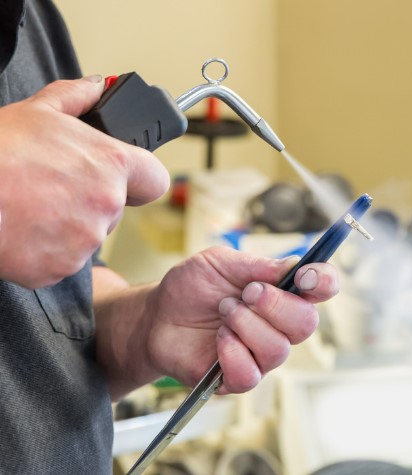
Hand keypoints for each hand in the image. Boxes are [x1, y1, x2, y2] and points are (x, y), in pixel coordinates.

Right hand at [0, 76, 169, 287]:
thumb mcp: (37, 110)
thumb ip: (77, 97)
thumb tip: (97, 87)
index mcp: (112, 165)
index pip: (155, 179)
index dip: (141, 178)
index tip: (129, 179)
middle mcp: (108, 204)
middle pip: (115, 207)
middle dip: (92, 199)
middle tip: (56, 187)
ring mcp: (87, 239)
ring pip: (89, 234)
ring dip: (69, 224)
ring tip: (34, 205)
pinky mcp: (63, 267)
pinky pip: (64, 258)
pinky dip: (48, 248)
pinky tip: (25, 228)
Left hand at [142, 246, 338, 393]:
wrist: (156, 317)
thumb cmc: (191, 287)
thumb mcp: (220, 262)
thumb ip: (257, 264)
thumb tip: (293, 265)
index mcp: (281, 291)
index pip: (321, 288)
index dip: (323, 282)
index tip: (305, 277)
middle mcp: (278, 324)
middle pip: (306, 323)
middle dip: (275, 305)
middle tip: (246, 293)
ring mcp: (260, 353)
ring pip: (278, 349)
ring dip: (247, 325)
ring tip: (223, 312)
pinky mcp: (238, 378)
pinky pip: (251, 374)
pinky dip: (233, 353)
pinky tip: (218, 339)